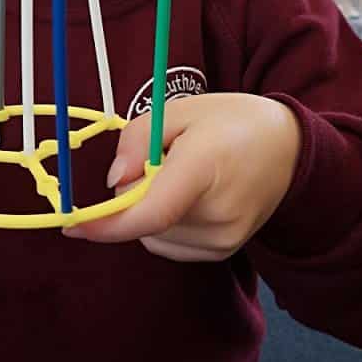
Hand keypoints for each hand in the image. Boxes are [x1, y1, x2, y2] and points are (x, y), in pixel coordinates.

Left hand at [63, 94, 300, 261]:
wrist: (291, 149)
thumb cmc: (233, 122)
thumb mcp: (179, 109)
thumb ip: (138, 140)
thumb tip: (114, 183)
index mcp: (204, 168)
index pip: (149, 211)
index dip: (106, 223)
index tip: (70, 224)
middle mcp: (216, 213)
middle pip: (143, 218)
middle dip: (134, 192)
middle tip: (164, 160)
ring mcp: (223, 238)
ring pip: (152, 233)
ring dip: (150, 209)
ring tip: (186, 176)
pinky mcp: (223, 252)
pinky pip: (168, 243)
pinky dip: (164, 223)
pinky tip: (191, 198)